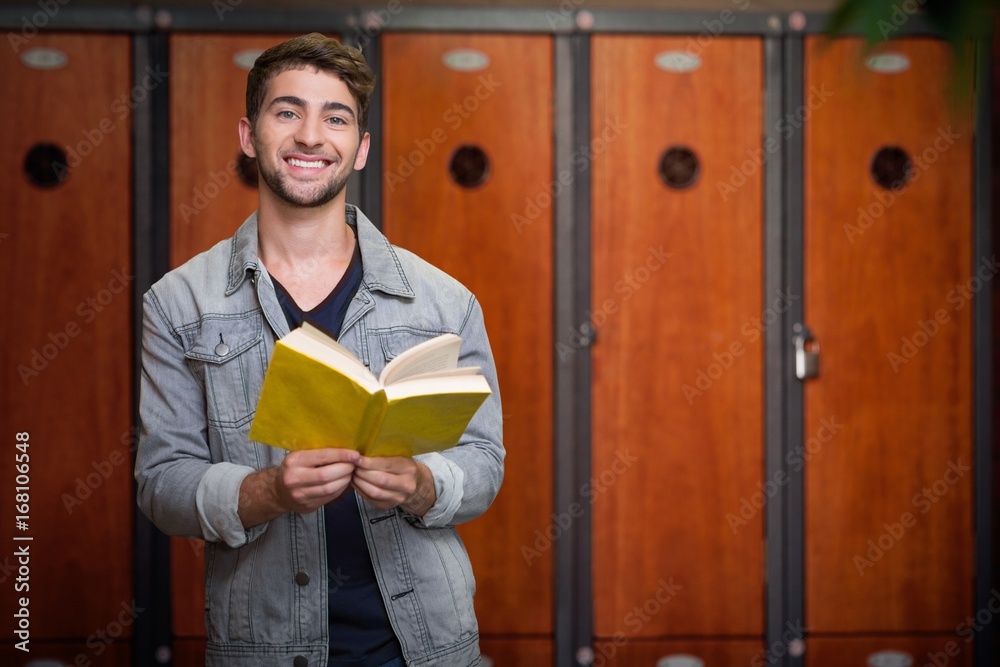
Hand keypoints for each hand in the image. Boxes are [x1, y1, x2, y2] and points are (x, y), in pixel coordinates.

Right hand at [239, 448, 359, 527]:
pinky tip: (344, 482)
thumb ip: (319, 454)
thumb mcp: (300, 456)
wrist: (277, 491)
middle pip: (326, 475)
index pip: (322, 457)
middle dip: (345, 469)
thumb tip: (346, 449)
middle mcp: (294, 478)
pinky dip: (341, 489)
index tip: (355, 454)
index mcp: (294, 461)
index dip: (341, 455)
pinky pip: (329, 497)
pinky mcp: (307, 506)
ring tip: (351, 473)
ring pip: (329, 488)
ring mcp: (300, 494)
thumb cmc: (294, 469)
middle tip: (355, 464)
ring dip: (345, 480)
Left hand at [352, 456, 436, 516]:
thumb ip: (385, 454)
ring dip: (359, 482)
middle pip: (379, 480)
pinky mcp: (388, 506)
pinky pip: (370, 499)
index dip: (369, 462)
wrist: (415, 485)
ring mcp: (398, 498)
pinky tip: (356, 482)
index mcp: (409, 468)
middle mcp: (406, 485)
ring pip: (374, 492)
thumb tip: (362, 451)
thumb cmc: (403, 466)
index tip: (356, 458)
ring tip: (353, 474)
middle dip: (362, 472)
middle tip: (352, 466)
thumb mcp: (400, 456)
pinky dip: (360, 490)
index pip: (386, 465)